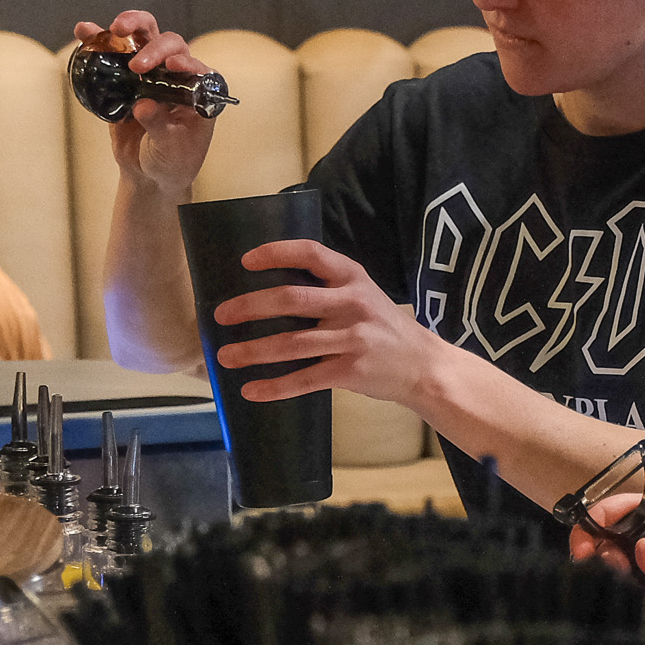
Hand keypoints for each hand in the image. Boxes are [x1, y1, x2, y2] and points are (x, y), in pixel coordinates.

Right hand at [73, 12, 213, 201]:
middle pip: (169, 44)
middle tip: (138, 65)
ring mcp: (149, 74)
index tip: (173, 66)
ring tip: (115, 28)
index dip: (185, 62)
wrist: (149, 175)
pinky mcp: (124, 78)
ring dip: (130, 26)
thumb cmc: (172, 161)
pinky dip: (98, 40)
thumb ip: (160, 126)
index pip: (194, 66)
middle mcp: (176, 76)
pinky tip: (84, 31)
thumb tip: (143, 105)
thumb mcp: (171, 149)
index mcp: (197, 91)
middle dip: (155, 48)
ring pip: (143, 37)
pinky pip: (113, 54)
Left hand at [211, 240, 442, 408]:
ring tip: (225, 357)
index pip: (311, 254)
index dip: (276, 253)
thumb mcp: (364, 295)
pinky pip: (305, 379)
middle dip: (250, 306)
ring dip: (253, 350)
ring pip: (292, 343)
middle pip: (292, 299)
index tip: (245, 261)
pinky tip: (252, 391)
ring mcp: (353, 338)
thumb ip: (328, 288)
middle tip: (220, 315)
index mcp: (353, 278)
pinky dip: (275, 387)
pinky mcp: (351, 371)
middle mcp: (353, 303)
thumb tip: (269, 291)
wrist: (424, 367)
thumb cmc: (384, 328)